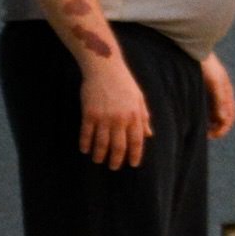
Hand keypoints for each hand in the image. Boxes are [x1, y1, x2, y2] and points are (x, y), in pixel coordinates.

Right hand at [79, 52, 151, 168]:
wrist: (105, 68)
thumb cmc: (124, 83)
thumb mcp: (139, 99)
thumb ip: (144, 118)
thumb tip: (149, 135)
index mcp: (134, 115)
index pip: (136, 141)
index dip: (135, 155)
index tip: (133, 164)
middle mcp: (120, 119)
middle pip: (119, 146)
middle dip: (116, 160)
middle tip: (113, 167)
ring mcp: (103, 117)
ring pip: (101, 143)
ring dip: (99, 155)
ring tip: (98, 160)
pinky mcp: (89, 113)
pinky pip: (86, 134)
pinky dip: (85, 144)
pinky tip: (85, 150)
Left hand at [202, 53, 234, 141]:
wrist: (193, 50)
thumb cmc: (206, 66)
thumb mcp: (215, 83)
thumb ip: (220, 101)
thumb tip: (224, 119)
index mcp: (227, 92)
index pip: (230, 115)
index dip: (223, 128)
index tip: (213, 135)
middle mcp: (221, 93)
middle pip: (223, 116)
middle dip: (217, 127)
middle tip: (206, 135)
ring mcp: (211, 91)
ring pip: (214, 112)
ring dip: (210, 122)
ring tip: (201, 129)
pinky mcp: (202, 89)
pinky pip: (206, 106)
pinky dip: (204, 115)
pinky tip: (195, 118)